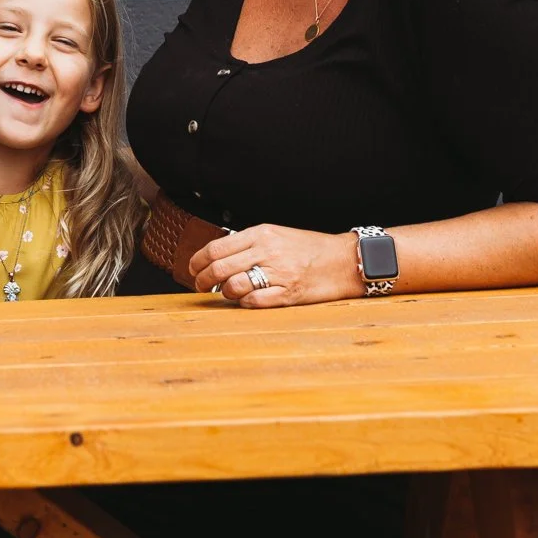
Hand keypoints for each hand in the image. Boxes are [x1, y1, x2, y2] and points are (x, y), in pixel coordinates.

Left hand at [189, 225, 361, 308]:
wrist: (344, 260)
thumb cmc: (309, 248)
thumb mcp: (277, 234)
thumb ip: (250, 242)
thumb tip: (218, 254)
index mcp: (262, 234)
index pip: (217, 247)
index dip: (198, 261)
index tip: (193, 269)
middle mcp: (267, 252)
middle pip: (219, 268)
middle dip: (203, 280)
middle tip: (201, 286)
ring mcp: (279, 274)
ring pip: (233, 285)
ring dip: (223, 293)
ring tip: (225, 293)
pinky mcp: (289, 294)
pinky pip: (255, 302)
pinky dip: (243, 303)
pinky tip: (244, 300)